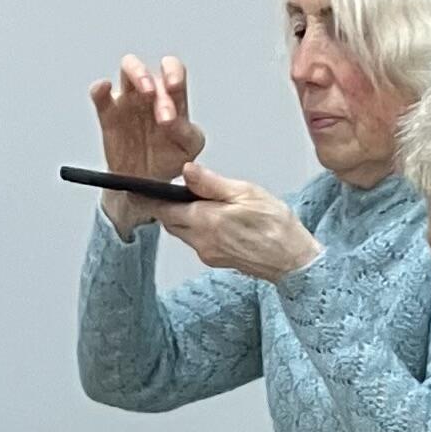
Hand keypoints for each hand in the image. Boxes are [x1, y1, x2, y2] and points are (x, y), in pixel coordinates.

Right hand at [86, 52, 205, 229]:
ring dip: (137, 74)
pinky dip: (100, 89)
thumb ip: (189, 134)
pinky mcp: (109, 114)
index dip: (173, 73)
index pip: (173, 71)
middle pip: (150, 71)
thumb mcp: (188, 149)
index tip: (175, 87)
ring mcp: (127, 100)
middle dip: (158, 88)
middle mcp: (149, 92)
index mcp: (170, 97)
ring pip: (128, 68)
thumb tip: (175, 121)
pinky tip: (104, 89)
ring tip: (146, 92)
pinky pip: (100, 94)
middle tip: (164, 115)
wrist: (146, 183)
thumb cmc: (168, 159)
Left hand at [157, 161, 321, 280]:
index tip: (137, 190)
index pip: (165, 210)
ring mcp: (208, 254)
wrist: (293, 260)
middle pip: (170, 222)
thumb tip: (187, 171)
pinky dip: (196, 227)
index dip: (149, 199)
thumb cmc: (276, 226)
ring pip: (183, 232)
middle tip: (164, 190)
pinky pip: (197, 241)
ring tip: (193, 201)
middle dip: (166, 207)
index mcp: (206, 221)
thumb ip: (211, 183)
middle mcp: (202, 242)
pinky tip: (211, 217)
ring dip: (182, 217)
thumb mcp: (245, 192)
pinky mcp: (217, 260)